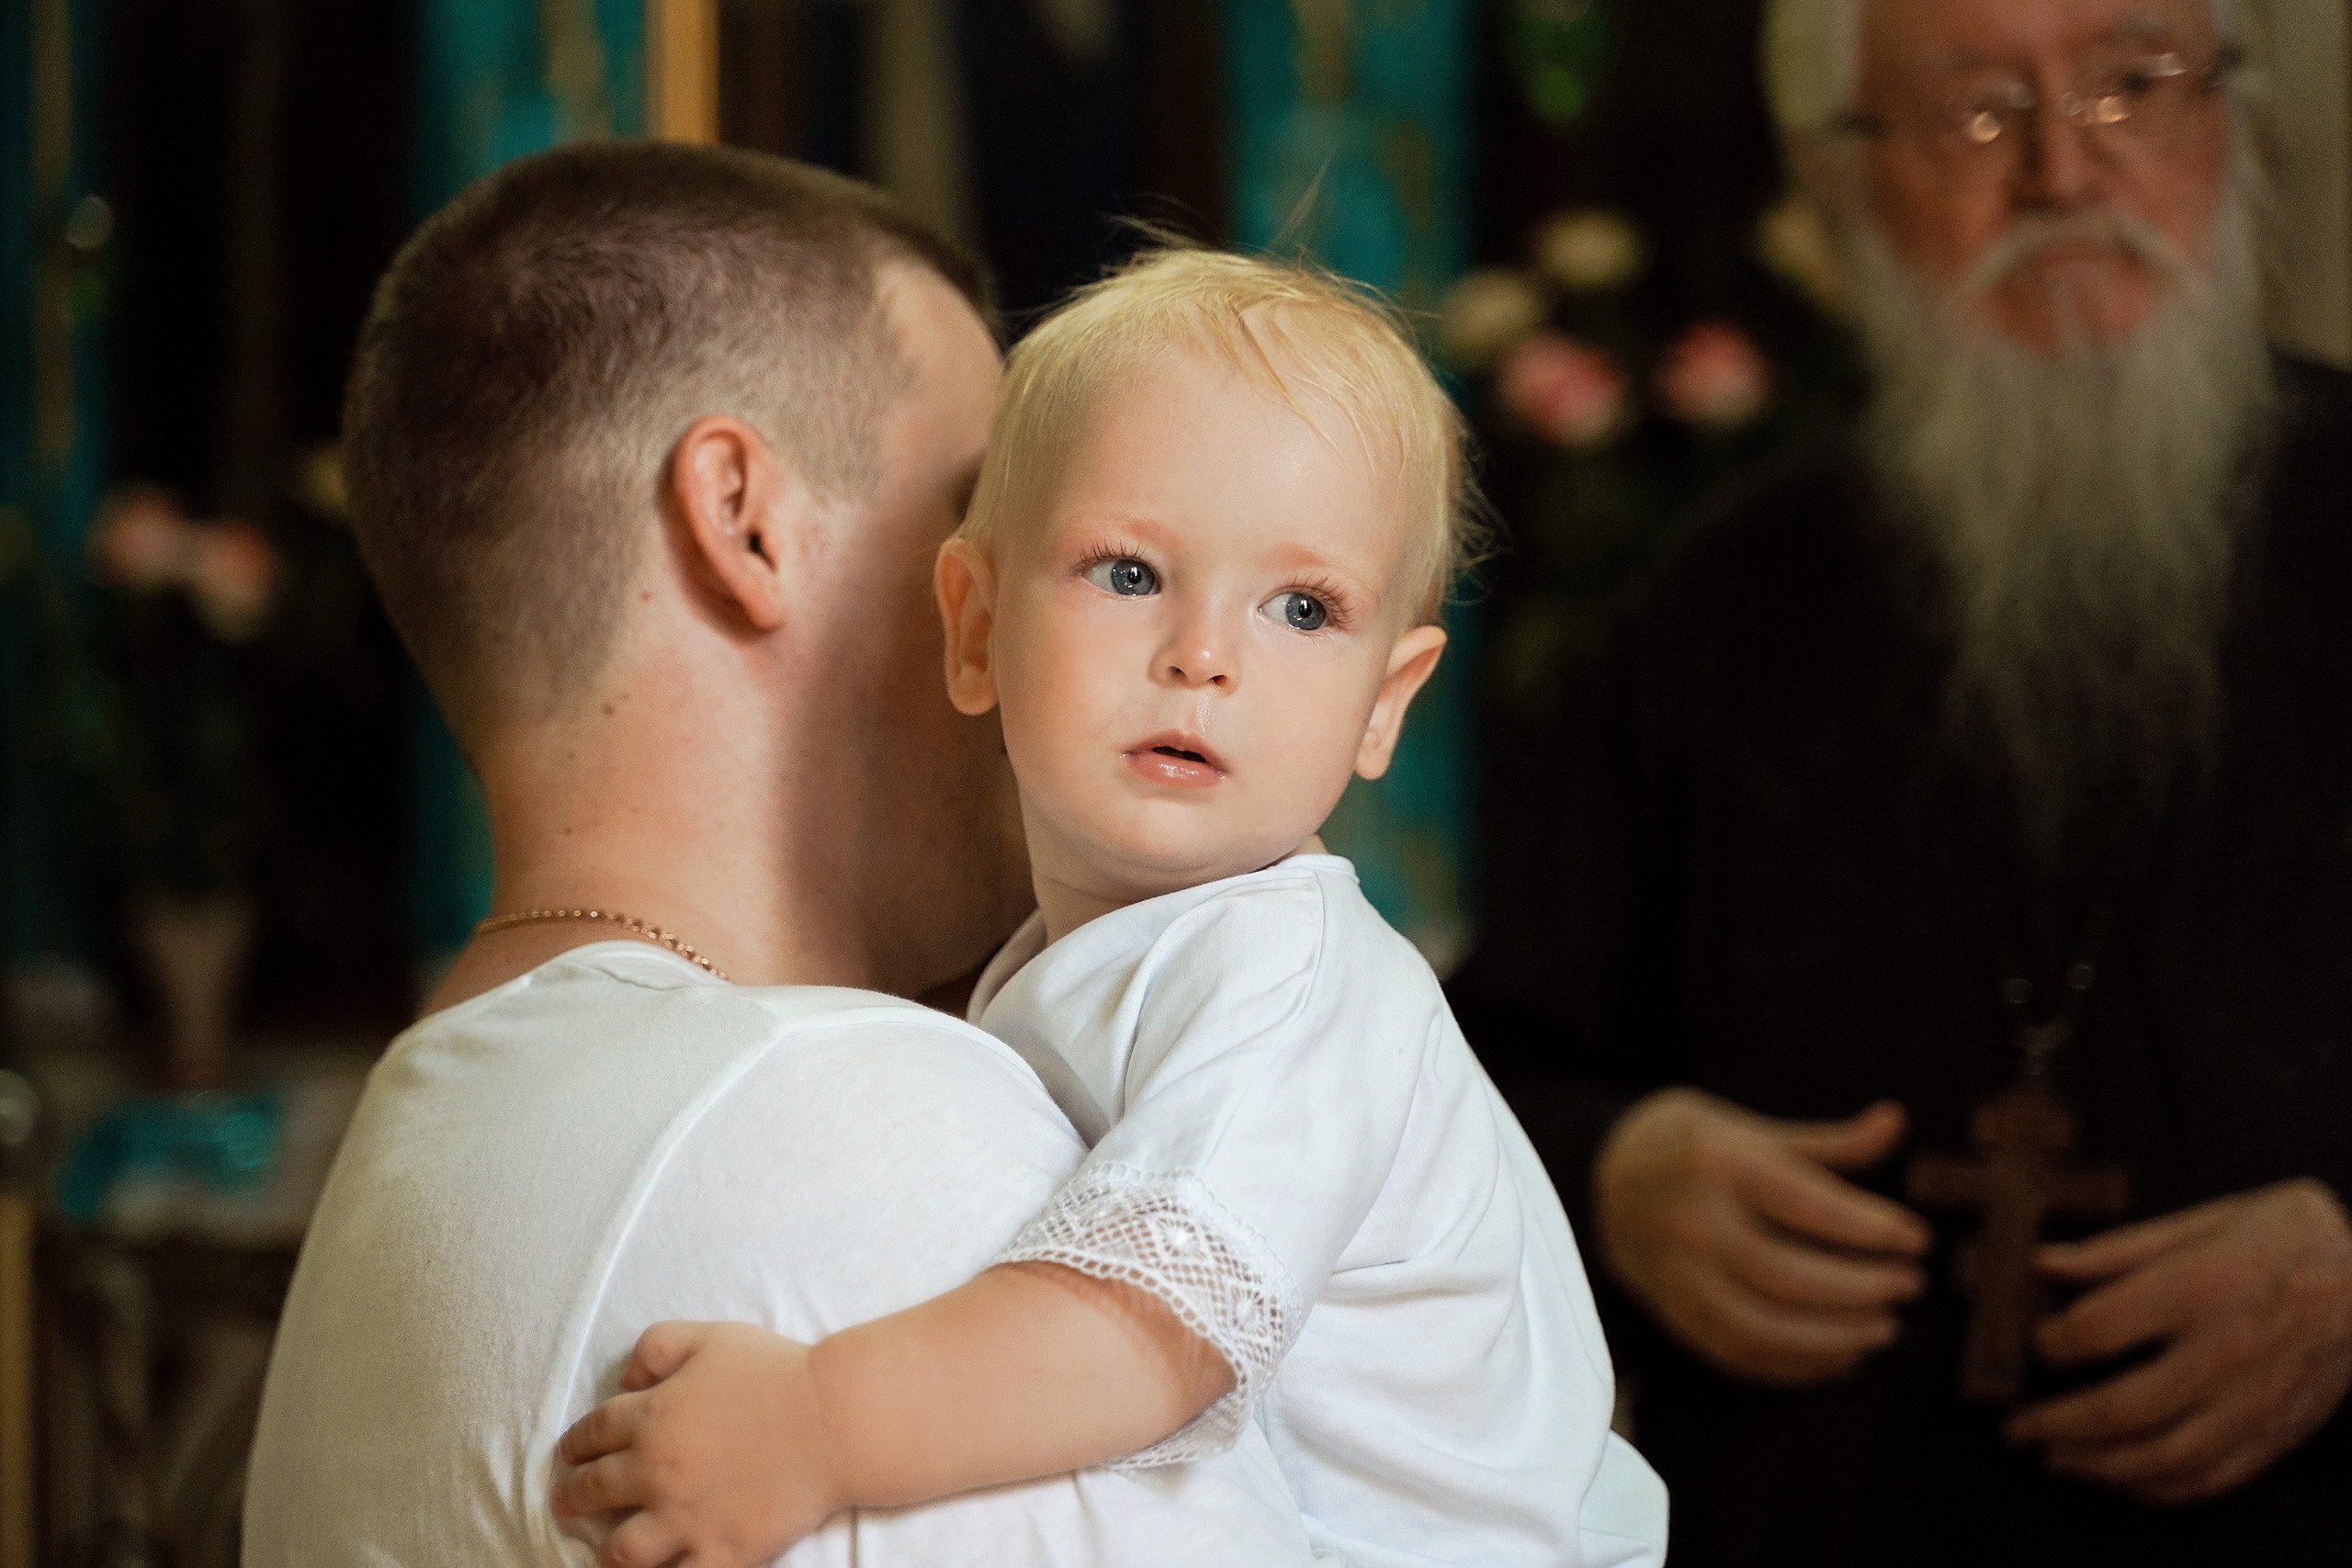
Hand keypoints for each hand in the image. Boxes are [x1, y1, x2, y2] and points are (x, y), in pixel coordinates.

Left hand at [552, 1321, 848, 1567]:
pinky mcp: (720, 1552)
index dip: (574, 1445)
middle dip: (572, 1496)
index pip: (592, 1434)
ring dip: (605, 1550)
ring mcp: (686, 1518)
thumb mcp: (711, 1337)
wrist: (834, 1420)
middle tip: (566, 1501)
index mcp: (652, 1416)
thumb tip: (628, 1379)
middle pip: (593, 1491)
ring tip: (604, 1549)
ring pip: (621, 1550)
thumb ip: (657, 1346)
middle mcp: (657, 1471)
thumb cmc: (776, 1373)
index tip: (569, 1454)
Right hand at [1594, 1088, 1931, 1386]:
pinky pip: (1737, 1353)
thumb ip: (1826, 1141)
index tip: (1918, 1239)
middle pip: (1789, 1275)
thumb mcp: (1751, 1129)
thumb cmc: (1694, 1146)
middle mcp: (1693, 1223)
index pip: (1807, 1205)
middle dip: (1861, 1288)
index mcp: (1717, 1164)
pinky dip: (1794, 1366)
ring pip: (1764, 1326)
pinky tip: (1840, 1357)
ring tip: (1885, 1328)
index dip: (1871, 1227)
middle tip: (1910, 1285)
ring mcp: (1678, 1274)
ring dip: (1834, 1337)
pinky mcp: (1672, 1312)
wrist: (1604, 1177)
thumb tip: (1897, 1119)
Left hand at [2006, 1178, 2351, 1503]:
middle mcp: (2227, 1350)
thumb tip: (2038, 1263)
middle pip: (2122, 1407)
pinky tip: (2124, 1479)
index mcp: (2199, 1287)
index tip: (2035, 1344)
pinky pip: (2213, 1477)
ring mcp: (2256, 1399)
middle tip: (2016, 1428)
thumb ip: (2113, 1250)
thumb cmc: (2280, 1236)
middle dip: (2057, 1424)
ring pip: (2164, 1456)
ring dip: (2099, 1467)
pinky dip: (2160, 1488)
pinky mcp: (2279, 1430)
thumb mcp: (2196, 1220)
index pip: (2097, 1330)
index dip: (2050, 1342)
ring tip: (2057, 1459)